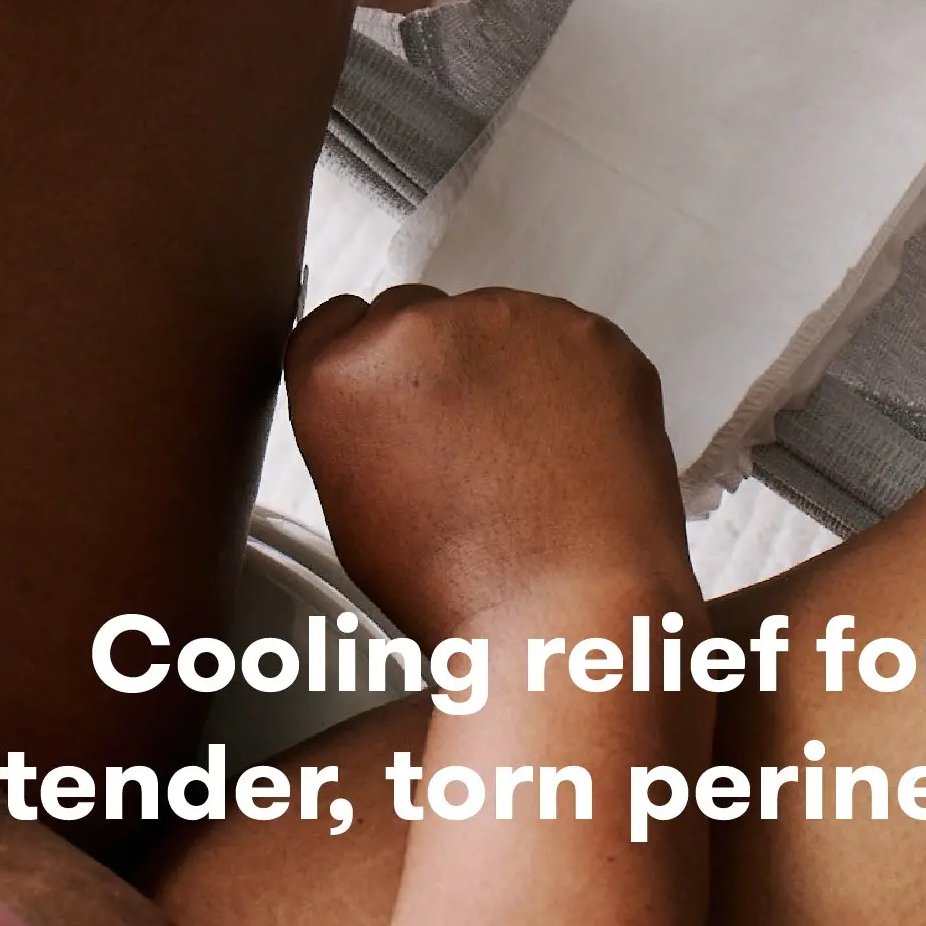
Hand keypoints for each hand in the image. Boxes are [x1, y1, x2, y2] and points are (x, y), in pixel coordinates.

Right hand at [285, 286, 697, 641]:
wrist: (566, 608)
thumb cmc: (461, 588)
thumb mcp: (355, 510)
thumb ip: (358, 426)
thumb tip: (389, 403)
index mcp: (344, 374)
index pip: (338, 324)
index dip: (369, 360)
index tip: (396, 387)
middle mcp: (419, 327)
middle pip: (420, 318)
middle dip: (440, 366)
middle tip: (472, 441)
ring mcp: (510, 318)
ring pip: (499, 325)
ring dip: (507, 368)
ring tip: (531, 457)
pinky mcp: (587, 329)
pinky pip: (569, 343)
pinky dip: (573, 381)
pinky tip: (574, 446)